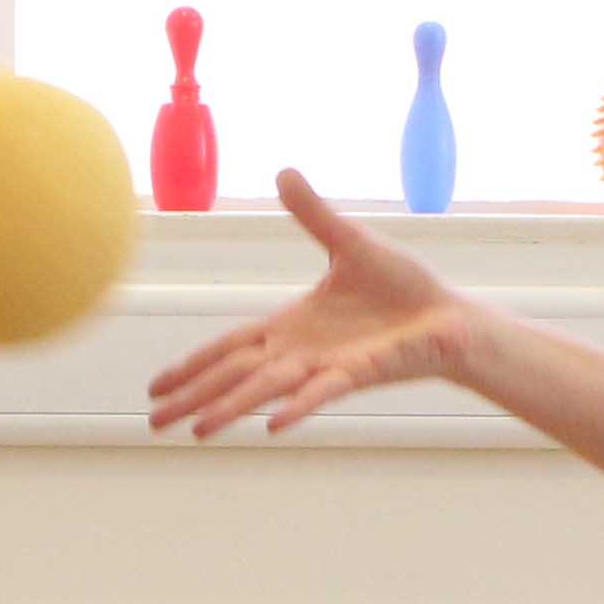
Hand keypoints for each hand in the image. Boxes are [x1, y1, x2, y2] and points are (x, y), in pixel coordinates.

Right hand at [146, 169, 474, 437]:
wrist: (449, 317)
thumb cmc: (404, 289)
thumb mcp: (351, 242)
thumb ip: (313, 214)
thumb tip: (283, 172)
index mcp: (290, 327)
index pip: (229, 349)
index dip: (192, 365)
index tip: (156, 386)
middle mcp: (299, 353)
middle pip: (234, 377)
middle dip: (194, 399)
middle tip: (153, 425)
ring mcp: (326, 366)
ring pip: (267, 390)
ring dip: (232, 409)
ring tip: (198, 431)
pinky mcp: (358, 374)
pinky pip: (321, 393)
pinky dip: (297, 407)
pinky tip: (270, 427)